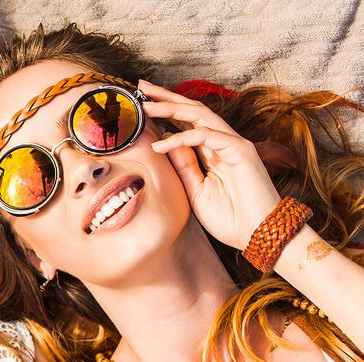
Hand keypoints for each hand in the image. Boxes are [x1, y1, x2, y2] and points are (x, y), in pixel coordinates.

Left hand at [141, 79, 282, 249]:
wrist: (256, 234)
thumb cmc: (230, 218)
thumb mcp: (195, 191)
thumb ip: (183, 167)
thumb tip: (164, 143)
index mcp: (212, 152)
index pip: (187, 124)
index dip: (166, 112)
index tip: (142, 104)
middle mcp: (223, 143)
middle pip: (192, 112)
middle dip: (167, 98)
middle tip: (142, 88)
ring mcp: (233, 144)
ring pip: (200, 116)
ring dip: (172, 108)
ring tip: (147, 105)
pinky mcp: (240, 151)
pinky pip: (207, 136)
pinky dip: (182, 138)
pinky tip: (161, 144)